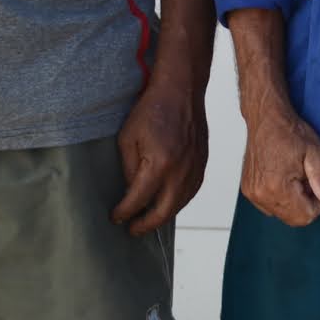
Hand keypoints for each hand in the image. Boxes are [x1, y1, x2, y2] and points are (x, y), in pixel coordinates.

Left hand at [111, 74, 207, 236]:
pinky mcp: (203, 162)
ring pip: (180, 204)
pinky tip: (168, 202)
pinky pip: (192, 191)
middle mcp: (181, 171)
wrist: (182, 89)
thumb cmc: (153, 109)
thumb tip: (130, 191)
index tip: (116, 217)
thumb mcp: (127, 138)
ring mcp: (195, 168)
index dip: (124, 212)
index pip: (138, 200)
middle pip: (164, 212)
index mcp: (159, 165)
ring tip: (149, 219)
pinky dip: (179, 202)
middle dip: (146, 225)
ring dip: (164, 216)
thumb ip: (128, 169)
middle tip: (133, 230)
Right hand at [240, 106, 319, 226]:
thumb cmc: (291, 131)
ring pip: (280, 213)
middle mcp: (260, 194)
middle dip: (305, 203)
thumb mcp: (316, 152)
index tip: (319, 184)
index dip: (318, 203)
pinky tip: (284, 177)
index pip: (305, 216)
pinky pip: (269, 205)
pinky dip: (280, 197)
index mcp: (277, 187)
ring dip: (292, 201)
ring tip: (295, 176)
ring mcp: (251, 193)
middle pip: (292, 218)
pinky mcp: (248, 189)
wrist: (266, 117)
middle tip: (308, 178)